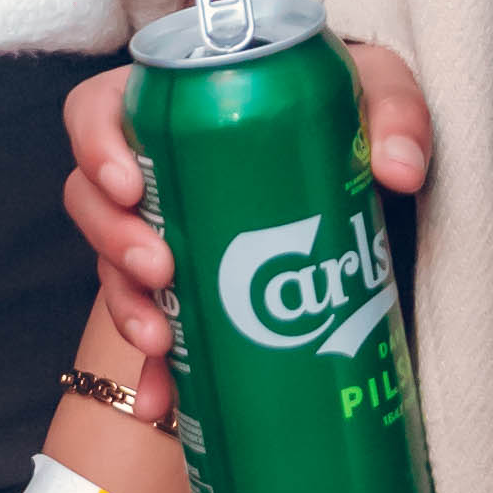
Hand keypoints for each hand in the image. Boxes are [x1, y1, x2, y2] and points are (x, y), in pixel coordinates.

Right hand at [65, 31, 432, 386]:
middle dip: (112, 239)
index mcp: (175, 105)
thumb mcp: (376, 89)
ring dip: (126, 304)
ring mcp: (166, 231)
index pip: (97, 109)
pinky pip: (153, 327)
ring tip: (160, 335)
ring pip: (111, 265)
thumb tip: (398, 170)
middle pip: (93, 198)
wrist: (360, 166)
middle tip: (161, 266)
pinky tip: (161, 404)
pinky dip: (151, 370)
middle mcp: (156, 169)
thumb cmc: (350, 109)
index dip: (95, 145)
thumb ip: (396, 111)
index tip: (129, 184)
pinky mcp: (187, 288)